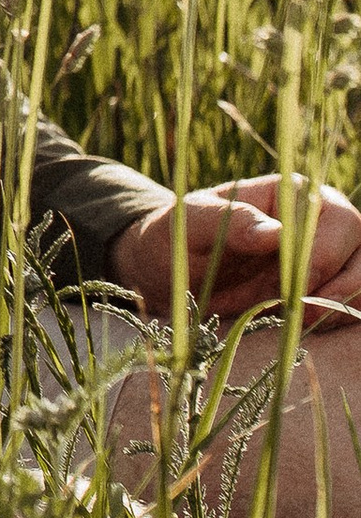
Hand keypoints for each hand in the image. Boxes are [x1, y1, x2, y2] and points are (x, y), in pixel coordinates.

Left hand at [108, 175, 360, 321]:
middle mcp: (322, 218)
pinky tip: (305, 324)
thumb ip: (232, 223)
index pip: (335, 222)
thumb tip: (275, 233)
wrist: (174, 272)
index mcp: (294, 193)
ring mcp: (331, 252)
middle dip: (338, 288)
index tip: (290, 290)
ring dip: (343, 307)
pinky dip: (340, 318)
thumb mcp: (191, 225)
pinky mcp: (327, 284)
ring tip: (301, 321)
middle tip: (298, 314)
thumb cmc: (181, 237)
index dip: (320, 260)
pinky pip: (355, 302)